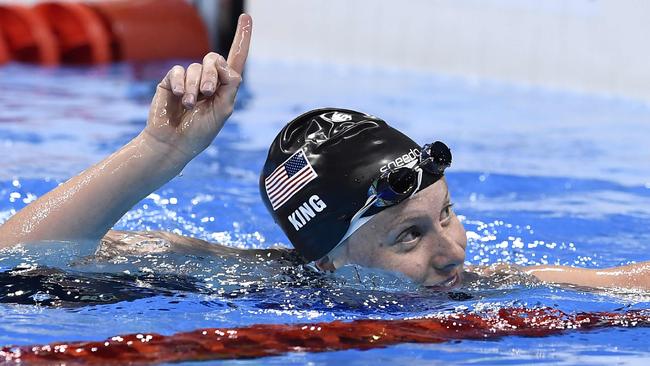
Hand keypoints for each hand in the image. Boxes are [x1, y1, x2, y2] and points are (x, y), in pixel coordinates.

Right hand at [143, 14, 251, 160]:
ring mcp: (189, 80)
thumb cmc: (200, 132)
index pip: (236, 59)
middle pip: (215, 59)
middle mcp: (208, 80)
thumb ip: (230, 86)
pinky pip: (178, 71)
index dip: (242, 38)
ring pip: (196, 67)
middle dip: (213, 74)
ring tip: (191, 105)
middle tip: (208, 93)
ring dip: (195, 87)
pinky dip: (181, 84)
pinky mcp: (171, 82)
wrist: (174, 143)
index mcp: (225, 87)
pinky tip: (180, 97)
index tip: (246, 18)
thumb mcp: (223, 110)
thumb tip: (225, 66)